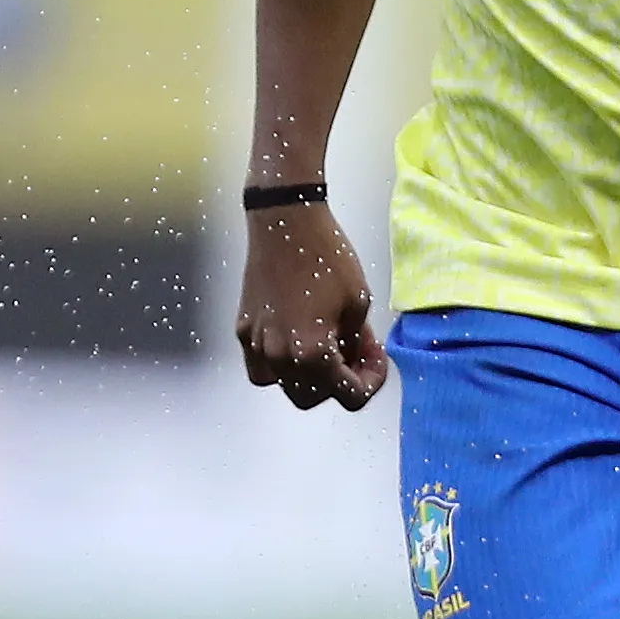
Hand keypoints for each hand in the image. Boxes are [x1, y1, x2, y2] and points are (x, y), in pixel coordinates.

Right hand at [235, 201, 388, 410]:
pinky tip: (297, 337)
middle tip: (355, 353)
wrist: (285, 220)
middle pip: (314, 398)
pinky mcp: (243, 329)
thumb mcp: (358, 302)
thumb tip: (350, 359)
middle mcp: (279, 356)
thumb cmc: (326, 254)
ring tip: (325, 345)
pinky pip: (262, 364)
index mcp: (313, 353)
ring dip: (308, 376)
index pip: (350, 395)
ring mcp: (256, 345)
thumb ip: (356, 343)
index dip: (372, 380)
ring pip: (283, 385)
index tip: (376, 357)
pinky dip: (281, 362)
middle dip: (338, 382)